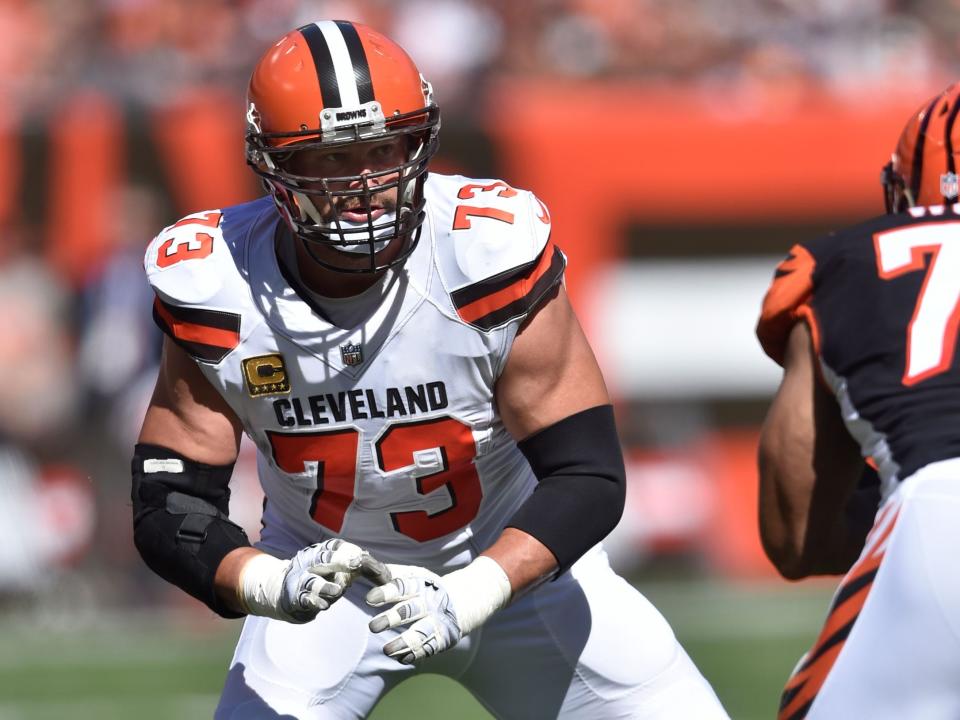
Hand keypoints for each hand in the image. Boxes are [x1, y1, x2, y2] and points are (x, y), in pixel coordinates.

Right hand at [240, 539, 389, 622]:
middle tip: (356, 563)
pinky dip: (314, 602)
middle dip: (340, 560)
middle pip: (324, 557)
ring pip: (313, 581)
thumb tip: (390, 575)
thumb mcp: (342, 570)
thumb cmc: (324, 578)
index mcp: (323, 551)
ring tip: (337, 590)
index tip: (363, 558)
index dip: (352, 552)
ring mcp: (301, 579)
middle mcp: (311, 561)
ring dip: (326, 586)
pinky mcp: (296, 597)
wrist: (289, 592)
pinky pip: (305, 599)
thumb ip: (363, 569)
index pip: (338, 547)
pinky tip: (323, 605)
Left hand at [365, 565, 461, 663]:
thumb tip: (361, 564)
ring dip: (404, 642)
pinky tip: (402, 658)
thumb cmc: (424, 587)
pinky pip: (429, 648)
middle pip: (411, 610)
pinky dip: (416, 653)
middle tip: (372, 627)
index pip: (403, 587)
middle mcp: (430, 602)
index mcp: (420, 584)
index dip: (387, 593)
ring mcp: (437, 621)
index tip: (369, 599)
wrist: (460, 601)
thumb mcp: (411, 575)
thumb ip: (387, 574)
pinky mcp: (443, 638)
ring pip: (421, 632)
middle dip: (392, 619)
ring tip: (387, 650)